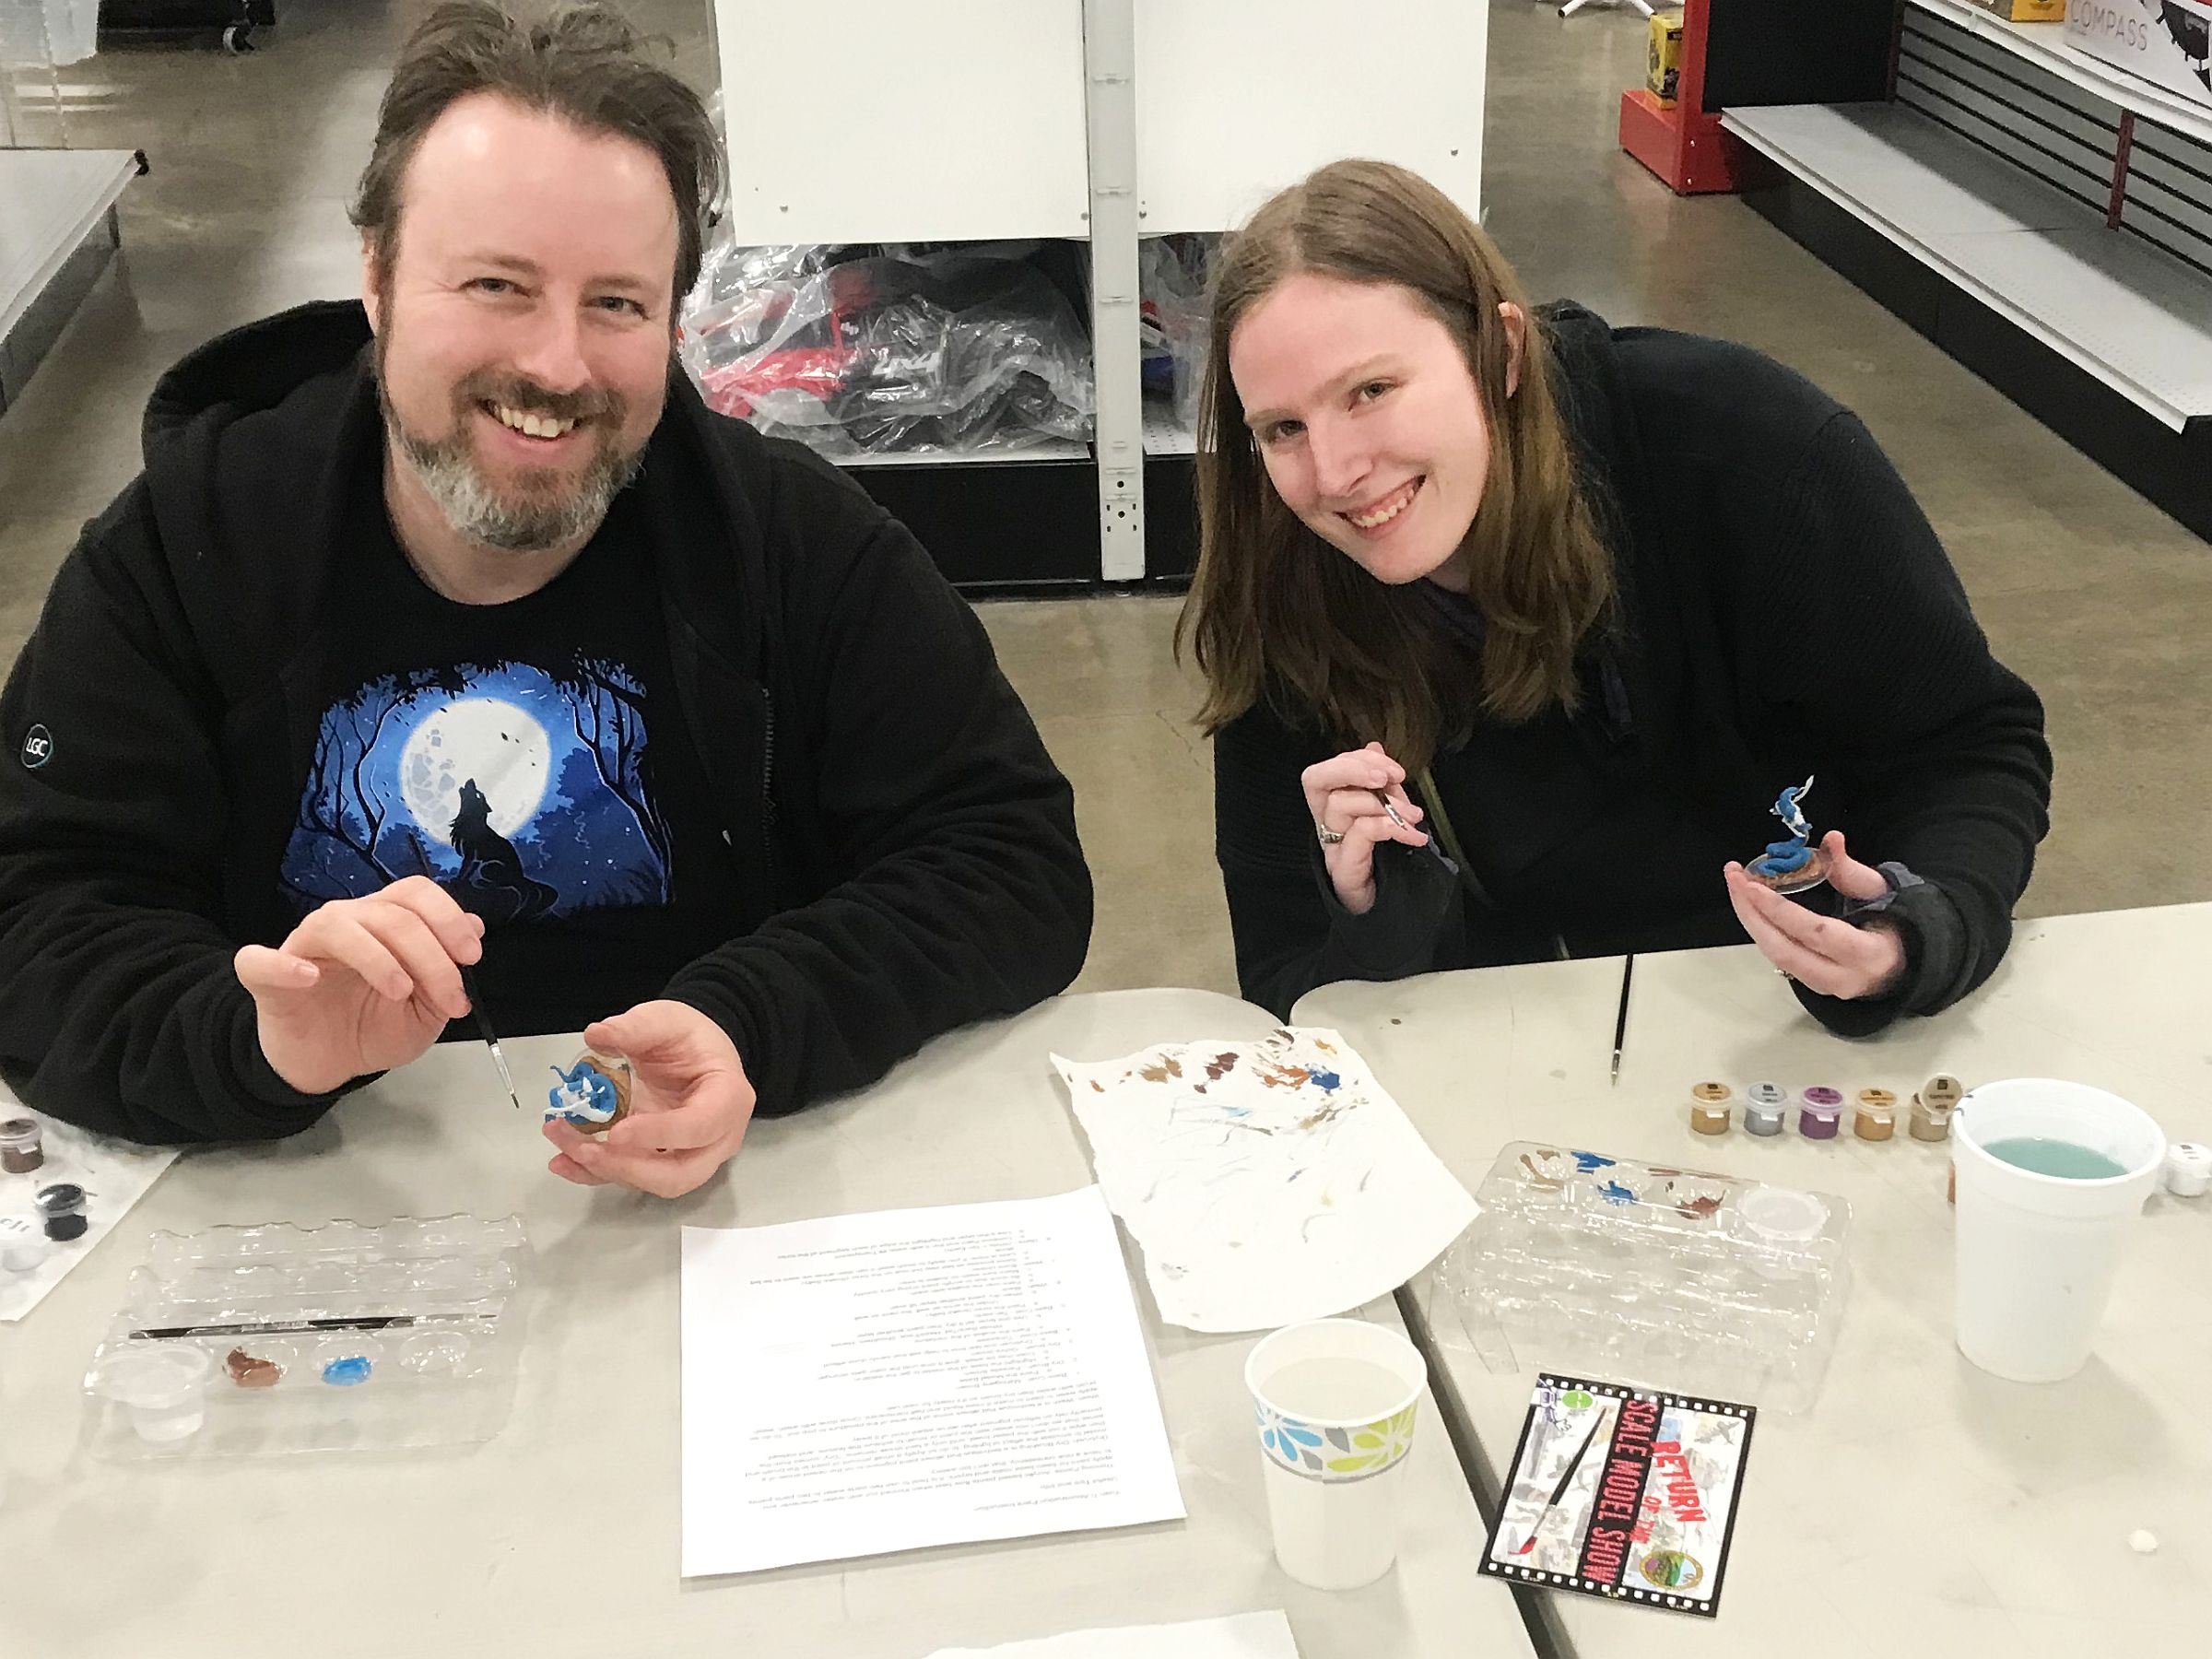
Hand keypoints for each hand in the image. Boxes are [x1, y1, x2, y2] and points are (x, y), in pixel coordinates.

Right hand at [235, 877, 484, 1094]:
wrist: (328, 1064)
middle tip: (448, 995)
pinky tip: (309, 977)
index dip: (447, 918)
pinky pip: (260, 962)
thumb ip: (448, 970)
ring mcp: (304, 946)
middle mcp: (347, 922)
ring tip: (400, 991)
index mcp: (385, 922)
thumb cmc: (375, 1026)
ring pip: (338, 925)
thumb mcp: (426, 1009)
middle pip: (390, 913)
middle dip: (430, 953)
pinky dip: (283, 965)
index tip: (471, 956)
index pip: (416, 894)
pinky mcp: (267, 979)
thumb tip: (475, 925)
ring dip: (377, 956)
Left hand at [542, 1000, 755, 1197]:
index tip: (616, 1132)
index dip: (658, 1134)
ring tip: (562, 1143)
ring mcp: (692, 1156)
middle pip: (680, 1174)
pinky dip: (596, 1174)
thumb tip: (597, 1035)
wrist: (695, 1052)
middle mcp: (717, 1139)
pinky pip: (633, 1179)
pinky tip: (564, 1160)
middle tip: (584, 1149)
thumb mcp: (667, 1019)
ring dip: (604, 1170)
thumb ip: (637, 1026)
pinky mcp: (663, 1163)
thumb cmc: (689, 1037)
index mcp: (728, 1098)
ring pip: (653, 1182)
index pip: (700, 1127)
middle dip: (627, 1167)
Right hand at [1300, 742, 1430, 915]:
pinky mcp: (1344, 868)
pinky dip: (1389, 827)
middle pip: (1315, 779)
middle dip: (1353, 768)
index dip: (1357, 760)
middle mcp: (1323, 824)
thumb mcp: (1385, 812)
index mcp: (1330, 807)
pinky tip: (1413, 835)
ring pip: (1340, 805)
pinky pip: (1360, 834)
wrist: (1385, 910)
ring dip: (1384, 803)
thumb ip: (1379, 783)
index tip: (1393, 769)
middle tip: (1388, 777)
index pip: (1324, 770)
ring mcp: (1331, 847)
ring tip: (1413, 817)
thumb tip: (1374, 744)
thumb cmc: (1383, 859)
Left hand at [1724, 830, 1905, 999]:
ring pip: (1776, 957)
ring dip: (1751, 920)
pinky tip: (1750, 906)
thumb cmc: (1895, 922)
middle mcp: (1844, 977)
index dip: (1780, 910)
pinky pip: (1779, 957)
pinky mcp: (1812, 986)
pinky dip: (1761, 930)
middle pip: (1785, 949)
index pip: (1816, 932)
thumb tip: (1831, 837)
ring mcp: (1825, 986)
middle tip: (1734, 877)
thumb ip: (1851, 868)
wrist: (1906, 962)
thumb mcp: (1880, 892)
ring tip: (1736, 886)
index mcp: (1868, 953)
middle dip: (1752, 913)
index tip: (1751, 884)